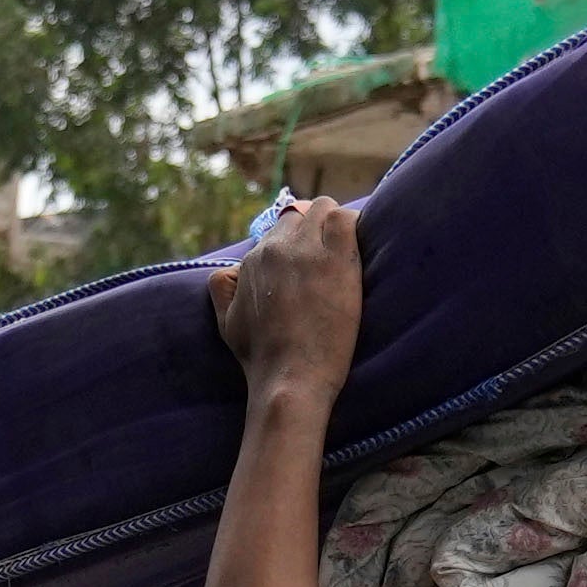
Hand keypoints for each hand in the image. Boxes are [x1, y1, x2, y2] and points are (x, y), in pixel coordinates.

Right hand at [214, 191, 363, 412]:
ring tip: (349, 252)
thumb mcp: (226, 322)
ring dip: (337, 225)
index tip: (315, 263)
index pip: (281, 230)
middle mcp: (275, 247)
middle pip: (302, 214)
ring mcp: (306, 250)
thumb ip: (223, 290)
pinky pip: (348, 219)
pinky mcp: (336, 258)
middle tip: (334, 257)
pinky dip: (357, 228)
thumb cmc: (261, 359)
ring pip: (324, 209)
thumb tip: (230, 272)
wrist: (290, 377)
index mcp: (252, 260)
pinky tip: (363, 251)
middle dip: (318, 230)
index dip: (300, 245)